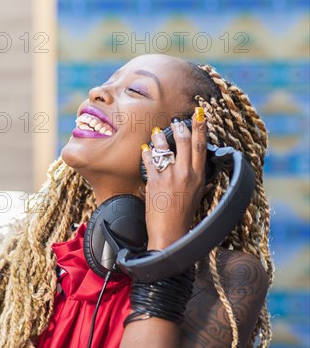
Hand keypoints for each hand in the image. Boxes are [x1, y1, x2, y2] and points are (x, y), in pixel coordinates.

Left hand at [141, 110, 206, 249]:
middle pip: (185, 141)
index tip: (199, 114)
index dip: (201, 128)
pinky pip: (149, 159)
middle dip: (180, 128)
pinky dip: (146, 152)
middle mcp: (186, 174)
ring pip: (165, 147)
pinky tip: (145, 149)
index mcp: (199, 176)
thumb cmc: (184, 215)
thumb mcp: (197, 194)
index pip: (201, 146)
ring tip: (156, 133)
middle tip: (175, 122)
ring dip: (159, 137)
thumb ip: (197, 177)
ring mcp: (170, 176)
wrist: (170, 232)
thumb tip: (197, 165)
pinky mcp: (154, 181)